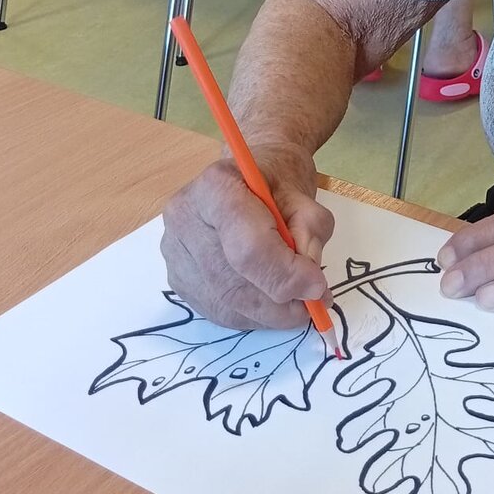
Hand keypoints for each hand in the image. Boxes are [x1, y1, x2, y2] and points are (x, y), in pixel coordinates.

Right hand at [161, 141, 334, 330]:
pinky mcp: (177, 280)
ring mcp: (175, 254)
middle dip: (282, 302)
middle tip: (317, 301)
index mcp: (215, 188)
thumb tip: (310, 284)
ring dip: (272, 314)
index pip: (249, 248)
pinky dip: (254, 315)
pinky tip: (273, 301)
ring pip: (227, 305)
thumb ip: (310, 232)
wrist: (246, 178)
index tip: (318, 286)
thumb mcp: (304, 196)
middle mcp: (185, 221)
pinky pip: (219, 311)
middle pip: (235, 283)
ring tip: (300, 302)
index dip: (286, 275)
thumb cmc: (275, 181)